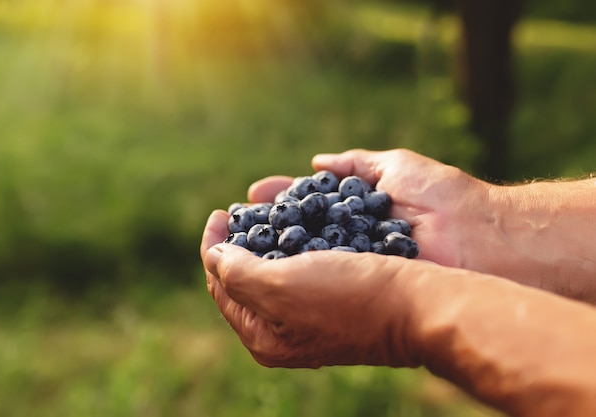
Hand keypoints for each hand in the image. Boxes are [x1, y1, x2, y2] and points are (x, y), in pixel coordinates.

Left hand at [200, 210, 420, 368]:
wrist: (418, 305)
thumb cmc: (351, 295)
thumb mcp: (282, 285)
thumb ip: (236, 272)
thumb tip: (214, 255)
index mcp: (263, 336)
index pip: (220, 286)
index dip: (212, 245)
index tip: (219, 212)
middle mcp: (282, 334)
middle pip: (243, 283)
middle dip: (235, 245)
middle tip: (236, 213)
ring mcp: (309, 321)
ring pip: (272, 274)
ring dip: (262, 243)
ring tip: (261, 214)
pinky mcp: (333, 304)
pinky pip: (300, 271)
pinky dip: (291, 247)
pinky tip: (295, 227)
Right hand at [249, 148, 595, 302]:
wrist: (477, 238)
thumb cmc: (441, 198)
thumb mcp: (394, 167)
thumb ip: (355, 163)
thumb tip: (316, 162)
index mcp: (354, 212)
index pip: (304, 205)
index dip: (277, 200)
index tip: (252, 194)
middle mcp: (348, 242)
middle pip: (294, 234)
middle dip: (261, 225)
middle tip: (229, 221)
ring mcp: (352, 267)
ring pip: (298, 260)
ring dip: (265, 252)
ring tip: (233, 241)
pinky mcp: (358, 289)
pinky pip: (316, 282)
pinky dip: (289, 276)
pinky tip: (262, 269)